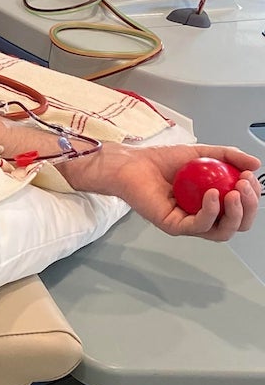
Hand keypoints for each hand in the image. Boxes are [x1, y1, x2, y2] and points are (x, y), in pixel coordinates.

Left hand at [64, 142, 259, 242]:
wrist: (132, 163)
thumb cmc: (161, 160)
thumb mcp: (202, 153)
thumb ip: (229, 156)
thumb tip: (257, 165)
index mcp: (212, 203)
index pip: (242, 209)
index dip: (252, 197)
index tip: (250, 177)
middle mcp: (203, 216)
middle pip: (237, 224)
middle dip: (249, 207)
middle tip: (244, 185)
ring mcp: (189, 223)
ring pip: (222, 231)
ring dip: (234, 213)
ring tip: (233, 192)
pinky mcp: (174, 225)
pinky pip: (198, 225)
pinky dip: (211, 212)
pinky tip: (213, 195)